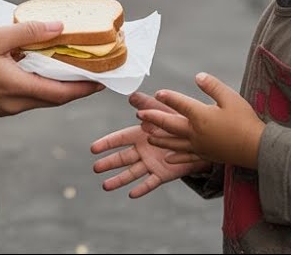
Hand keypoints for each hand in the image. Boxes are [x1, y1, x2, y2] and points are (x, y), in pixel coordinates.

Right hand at [0, 20, 103, 115]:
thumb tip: (60, 27)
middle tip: (93, 70)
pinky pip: (26, 96)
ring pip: (40, 98)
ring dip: (57, 84)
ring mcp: (4, 107)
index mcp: (17, 90)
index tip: (105, 79)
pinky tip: (39, 66)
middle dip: (76, 86)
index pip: (62, 94)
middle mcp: (14, 105)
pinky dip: (38, 83)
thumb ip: (29, 32)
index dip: (86, 87)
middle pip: (54, 98)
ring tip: (70, 65)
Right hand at [91, 91, 210, 198]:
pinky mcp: (162, 174)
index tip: (93, 148)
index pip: (120, 139)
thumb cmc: (178, 122)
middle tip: (95, 168)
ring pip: (132, 173)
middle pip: (122, 158)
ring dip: (119, 180)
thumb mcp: (161, 110)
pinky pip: (151, 182)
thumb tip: (131, 96)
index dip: (107, 143)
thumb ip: (146, 105)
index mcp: (140, 135)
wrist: (198, 139)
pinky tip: (132, 194)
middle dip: (109, 163)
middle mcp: (143, 150)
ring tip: (105, 186)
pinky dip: (142, 189)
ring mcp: (151, 163)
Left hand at [138, 72, 264, 169]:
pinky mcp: (206, 156)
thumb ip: (213, 86)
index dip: (168, 97)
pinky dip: (175, 158)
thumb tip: (198, 76)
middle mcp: (196, 132)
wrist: (257, 148)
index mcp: (201, 116)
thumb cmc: (245, 121)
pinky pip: (186, 158)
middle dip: (154, 119)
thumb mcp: (231, 97)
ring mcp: (199, 146)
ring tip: (148, 137)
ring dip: (159, 139)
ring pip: (174, 143)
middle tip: (140, 115)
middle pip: (170, 125)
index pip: (180, 104)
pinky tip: (167, 159)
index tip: (158, 93)